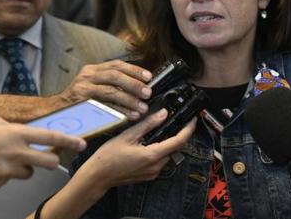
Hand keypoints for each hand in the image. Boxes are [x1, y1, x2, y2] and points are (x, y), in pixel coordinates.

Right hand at [0, 118, 85, 187]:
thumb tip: (20, 132)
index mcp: (15, 133)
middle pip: (48, 161)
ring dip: (23, 168)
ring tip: (3, 160)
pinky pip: (8, 180)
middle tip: (48, 157)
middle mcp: (15, 152)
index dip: (69, 141)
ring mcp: (7, 170)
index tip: (81, 144)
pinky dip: (3, 175)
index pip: (50, 137)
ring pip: (28, 172)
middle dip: (52, 159)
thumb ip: (10, 128)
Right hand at [31, 110, 195, 218]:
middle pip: (175, 148)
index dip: (188, 129)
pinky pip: (160, 160)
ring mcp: (152, 173)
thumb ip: (148, 124)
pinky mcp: (148, 175)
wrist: (97, 177)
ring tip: (159, 128)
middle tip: (175, 120)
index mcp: (152, 155)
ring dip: (167, 142)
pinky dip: (159, 149)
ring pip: (167, 154)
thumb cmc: (108, 157)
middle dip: (177, 134)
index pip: (179, 141)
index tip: (193, 119)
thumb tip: (163, 114)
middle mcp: (156, 166)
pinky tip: (149, 141)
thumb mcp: (128, 136)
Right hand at [58, 60, 152, 119]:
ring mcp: (82, 88)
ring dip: (129, 100)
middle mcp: (87, 75)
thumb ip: (111, 84)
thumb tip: (138, 87)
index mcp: (93, 70)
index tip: (148, 77)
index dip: (134, 70)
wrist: (53, 111)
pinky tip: (130, 116)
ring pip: (110, 91)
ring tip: (142, 107)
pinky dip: (119, 111)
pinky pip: (103, 107)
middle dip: (134, 84)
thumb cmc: (78, 101)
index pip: (116, 64)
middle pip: (115, 75)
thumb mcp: (93, 85)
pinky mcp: (80, 103)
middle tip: (147, 93)